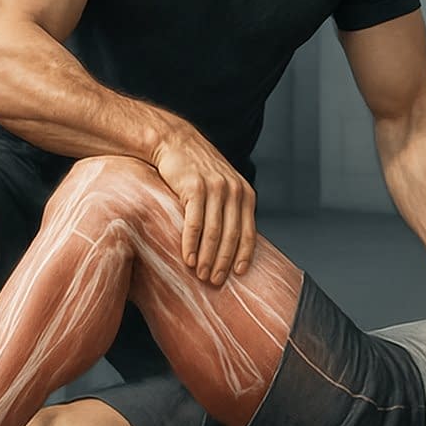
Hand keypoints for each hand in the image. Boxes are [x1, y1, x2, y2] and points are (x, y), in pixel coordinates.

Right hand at [152, 128, 256, 284]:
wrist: (176, 143)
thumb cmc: (198, 170)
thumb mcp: (223, 186)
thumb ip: (231, 209)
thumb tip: (232, 244)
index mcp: (245, 193)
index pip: (249, 231)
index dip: (245, 255)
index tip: (238, 274)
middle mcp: (234, 190)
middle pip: (232, 235)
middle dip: (224, 261)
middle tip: (216, 282)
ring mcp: (215, 189)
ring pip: (214, 232)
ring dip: (208, 257)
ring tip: (201, 275)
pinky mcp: (194, 188)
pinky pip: (194, 223)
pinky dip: (191, 244)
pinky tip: (187, 259)